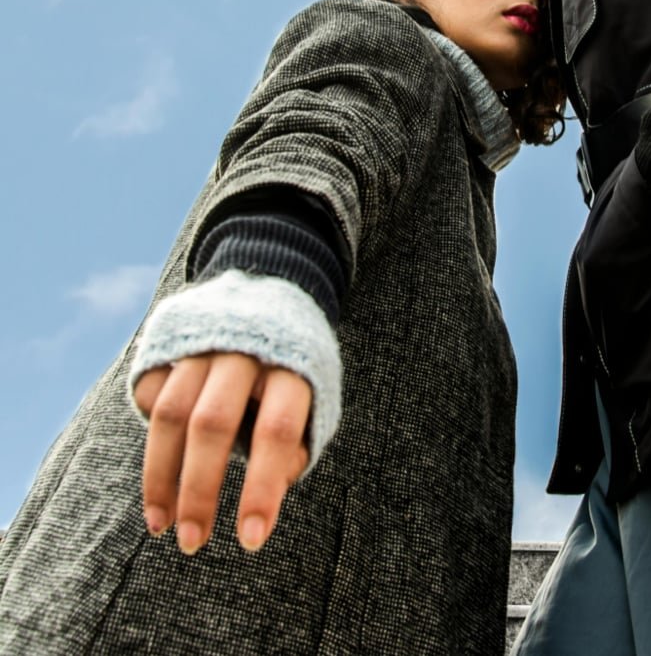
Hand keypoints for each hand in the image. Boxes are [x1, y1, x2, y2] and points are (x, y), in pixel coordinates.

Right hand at [133, 353, 310, 554]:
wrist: (274, 290)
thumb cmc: (296, 368)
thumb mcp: (315, 399)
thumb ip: (295, 445)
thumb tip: (267, 496)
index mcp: (292, 365)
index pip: (275, 430)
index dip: (262, 488)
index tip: (251, 541)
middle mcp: (244, 350)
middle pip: (213, 423)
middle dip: (199, 490)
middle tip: (192, 543)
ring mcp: (204, 341)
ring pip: (171, 412)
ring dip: (161, 476)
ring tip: (161, 525)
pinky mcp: (172, 339)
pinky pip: (152, 390)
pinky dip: (153, 434)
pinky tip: (161, 467)